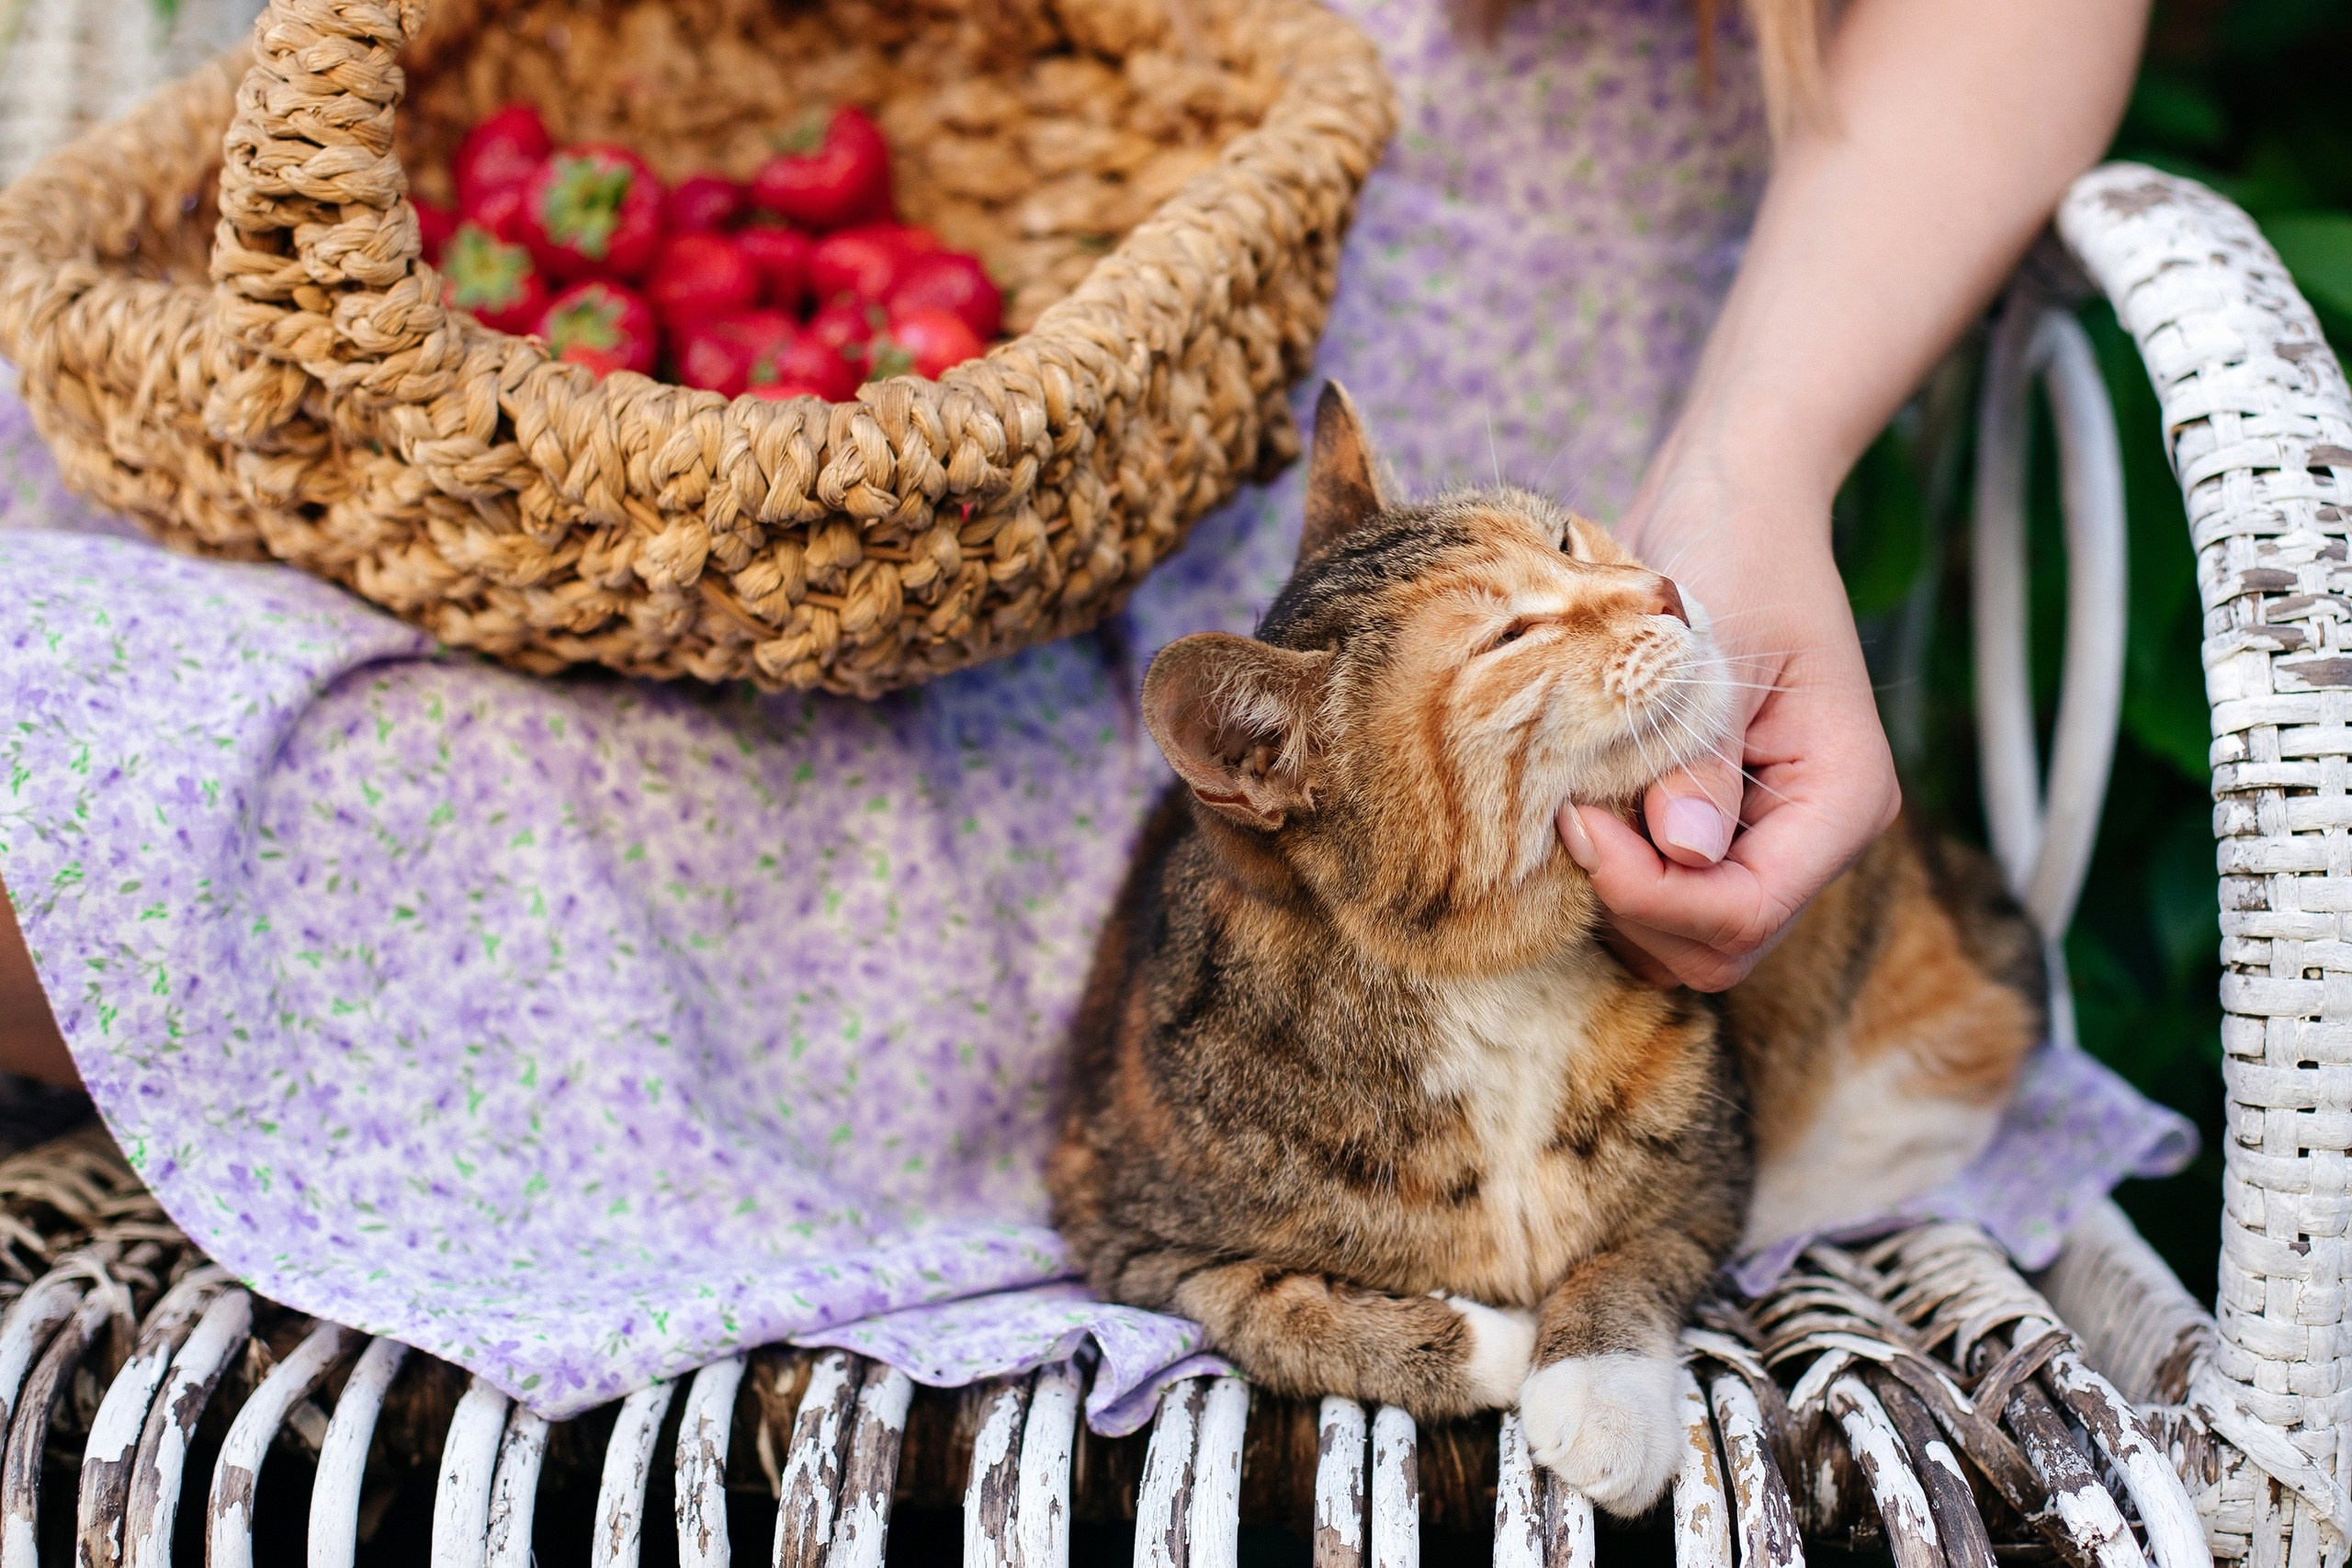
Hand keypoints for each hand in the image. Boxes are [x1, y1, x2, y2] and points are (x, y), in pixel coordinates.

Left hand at [1556, 436, 1897, 990]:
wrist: (1730, 503)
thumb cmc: (1732, 549)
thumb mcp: (1712, 645)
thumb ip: (1696, 756)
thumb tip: (1682, 851)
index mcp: (1843, 797)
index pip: (1747, 910)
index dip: (1651, 894)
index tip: (1578, 824)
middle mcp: (1816, 834)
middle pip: (1720, 947)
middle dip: (1635, 906)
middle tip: (1568, 819)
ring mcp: (1769, 837)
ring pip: (1686, 939)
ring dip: (1618, 897)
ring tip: (1572, 808)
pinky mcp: (1718, 829)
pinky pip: (1664, 898)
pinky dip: (1615, 878)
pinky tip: (1580, 812)